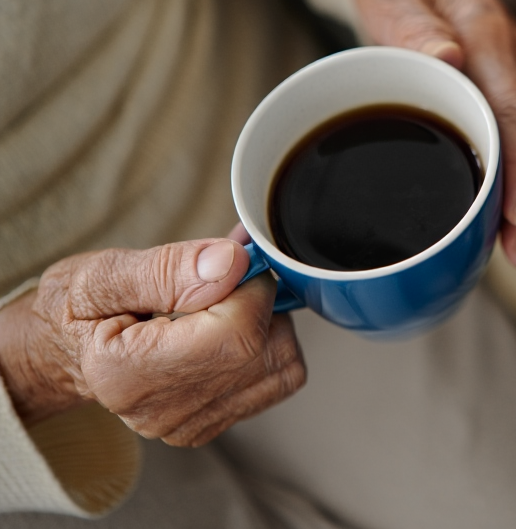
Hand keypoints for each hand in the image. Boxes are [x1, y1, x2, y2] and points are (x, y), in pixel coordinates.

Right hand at [0, 236, 304, 445]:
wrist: (64, 352)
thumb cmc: (77, 310)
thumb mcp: (99, 274)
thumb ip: (167, 267)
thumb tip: (231, 263)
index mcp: (126, 374)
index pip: (237, 333)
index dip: (250, 285)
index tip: (231, 260)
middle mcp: (161, 411)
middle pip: (262, 349)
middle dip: (258, 298)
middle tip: (225, 273)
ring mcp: (189, 424)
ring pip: (281, 363)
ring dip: (268, 320)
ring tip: (223, 300)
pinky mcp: (211, 423)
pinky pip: (277, 379)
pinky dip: (268, 343)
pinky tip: (230, 325)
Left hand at [352, 0, 515, 265]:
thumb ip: (412, 22)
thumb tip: (448, 59)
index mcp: (487, 36)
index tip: (514, 216)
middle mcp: (507, 58)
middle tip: (514, 255)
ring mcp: (506, 73)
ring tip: (505, 248)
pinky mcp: (495, 85)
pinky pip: (508, 134)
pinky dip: (505, 175)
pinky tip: (489, 212)